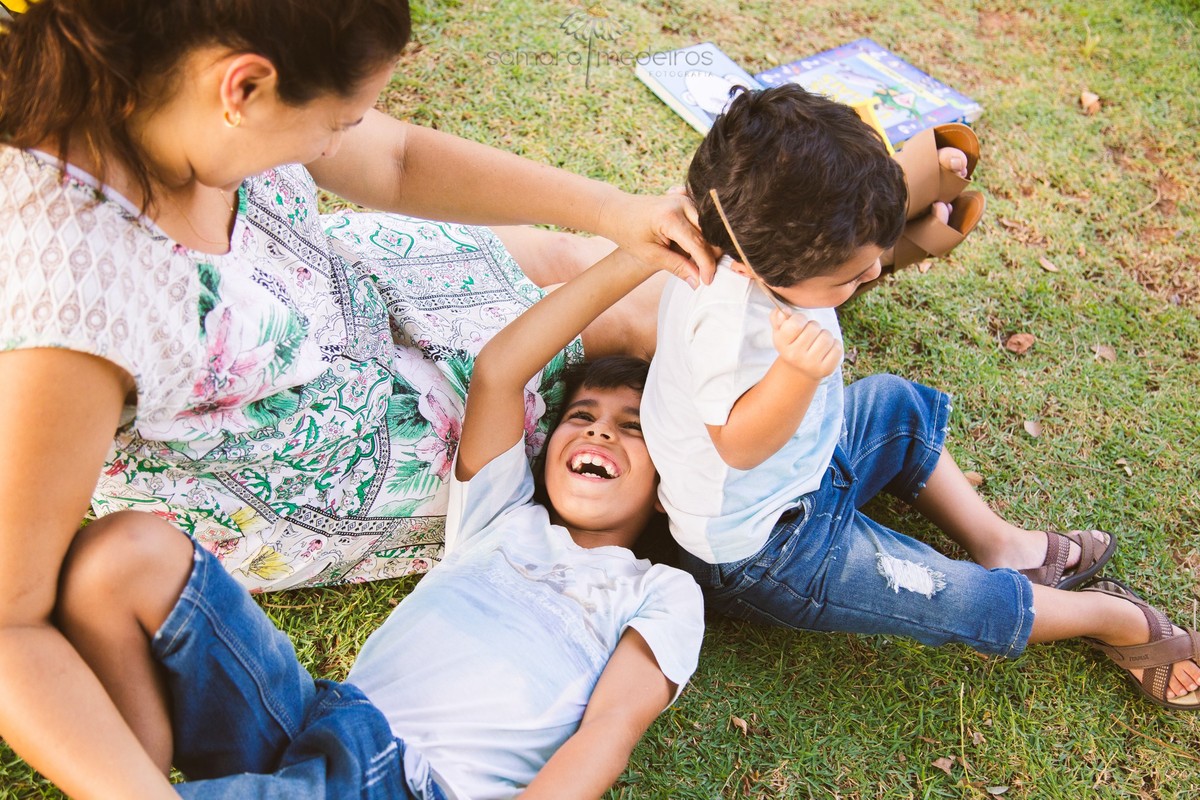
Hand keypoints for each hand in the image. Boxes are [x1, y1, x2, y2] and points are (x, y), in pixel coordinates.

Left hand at [597, 191, 717, 287]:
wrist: (617, 211)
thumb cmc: (628, 233)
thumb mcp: (650, 255)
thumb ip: (676, 266)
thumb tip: (697, 281)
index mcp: (670, 217)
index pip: (698, 244)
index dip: (706, 265)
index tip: (707, 281)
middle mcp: (682, 203)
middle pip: (709, 235)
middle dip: (709, 256)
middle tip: (701, 274)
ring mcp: (685, 199)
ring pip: (709, 228)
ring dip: (706, 246)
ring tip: (693, 262)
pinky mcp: (686, 199)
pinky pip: (703, 221)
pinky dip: (702, 236)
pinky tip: (690, 247)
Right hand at [769, 308, 841, 380]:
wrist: (798, 370)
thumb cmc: (791, 344)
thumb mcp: (780, 331)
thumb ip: (777, 317)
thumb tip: (784, 311)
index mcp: (782, 344)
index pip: (796, 324)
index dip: (800, 319)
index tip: (799, 323)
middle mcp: (795, 356)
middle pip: (814, 327)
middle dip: (814, 327)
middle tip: (810, 334)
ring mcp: (811, 364)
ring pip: (827, 337)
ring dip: (825, 335)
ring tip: (818, 340)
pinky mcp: (826, 369)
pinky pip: (837, 348)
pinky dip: (835, 345)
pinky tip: (826, 349)